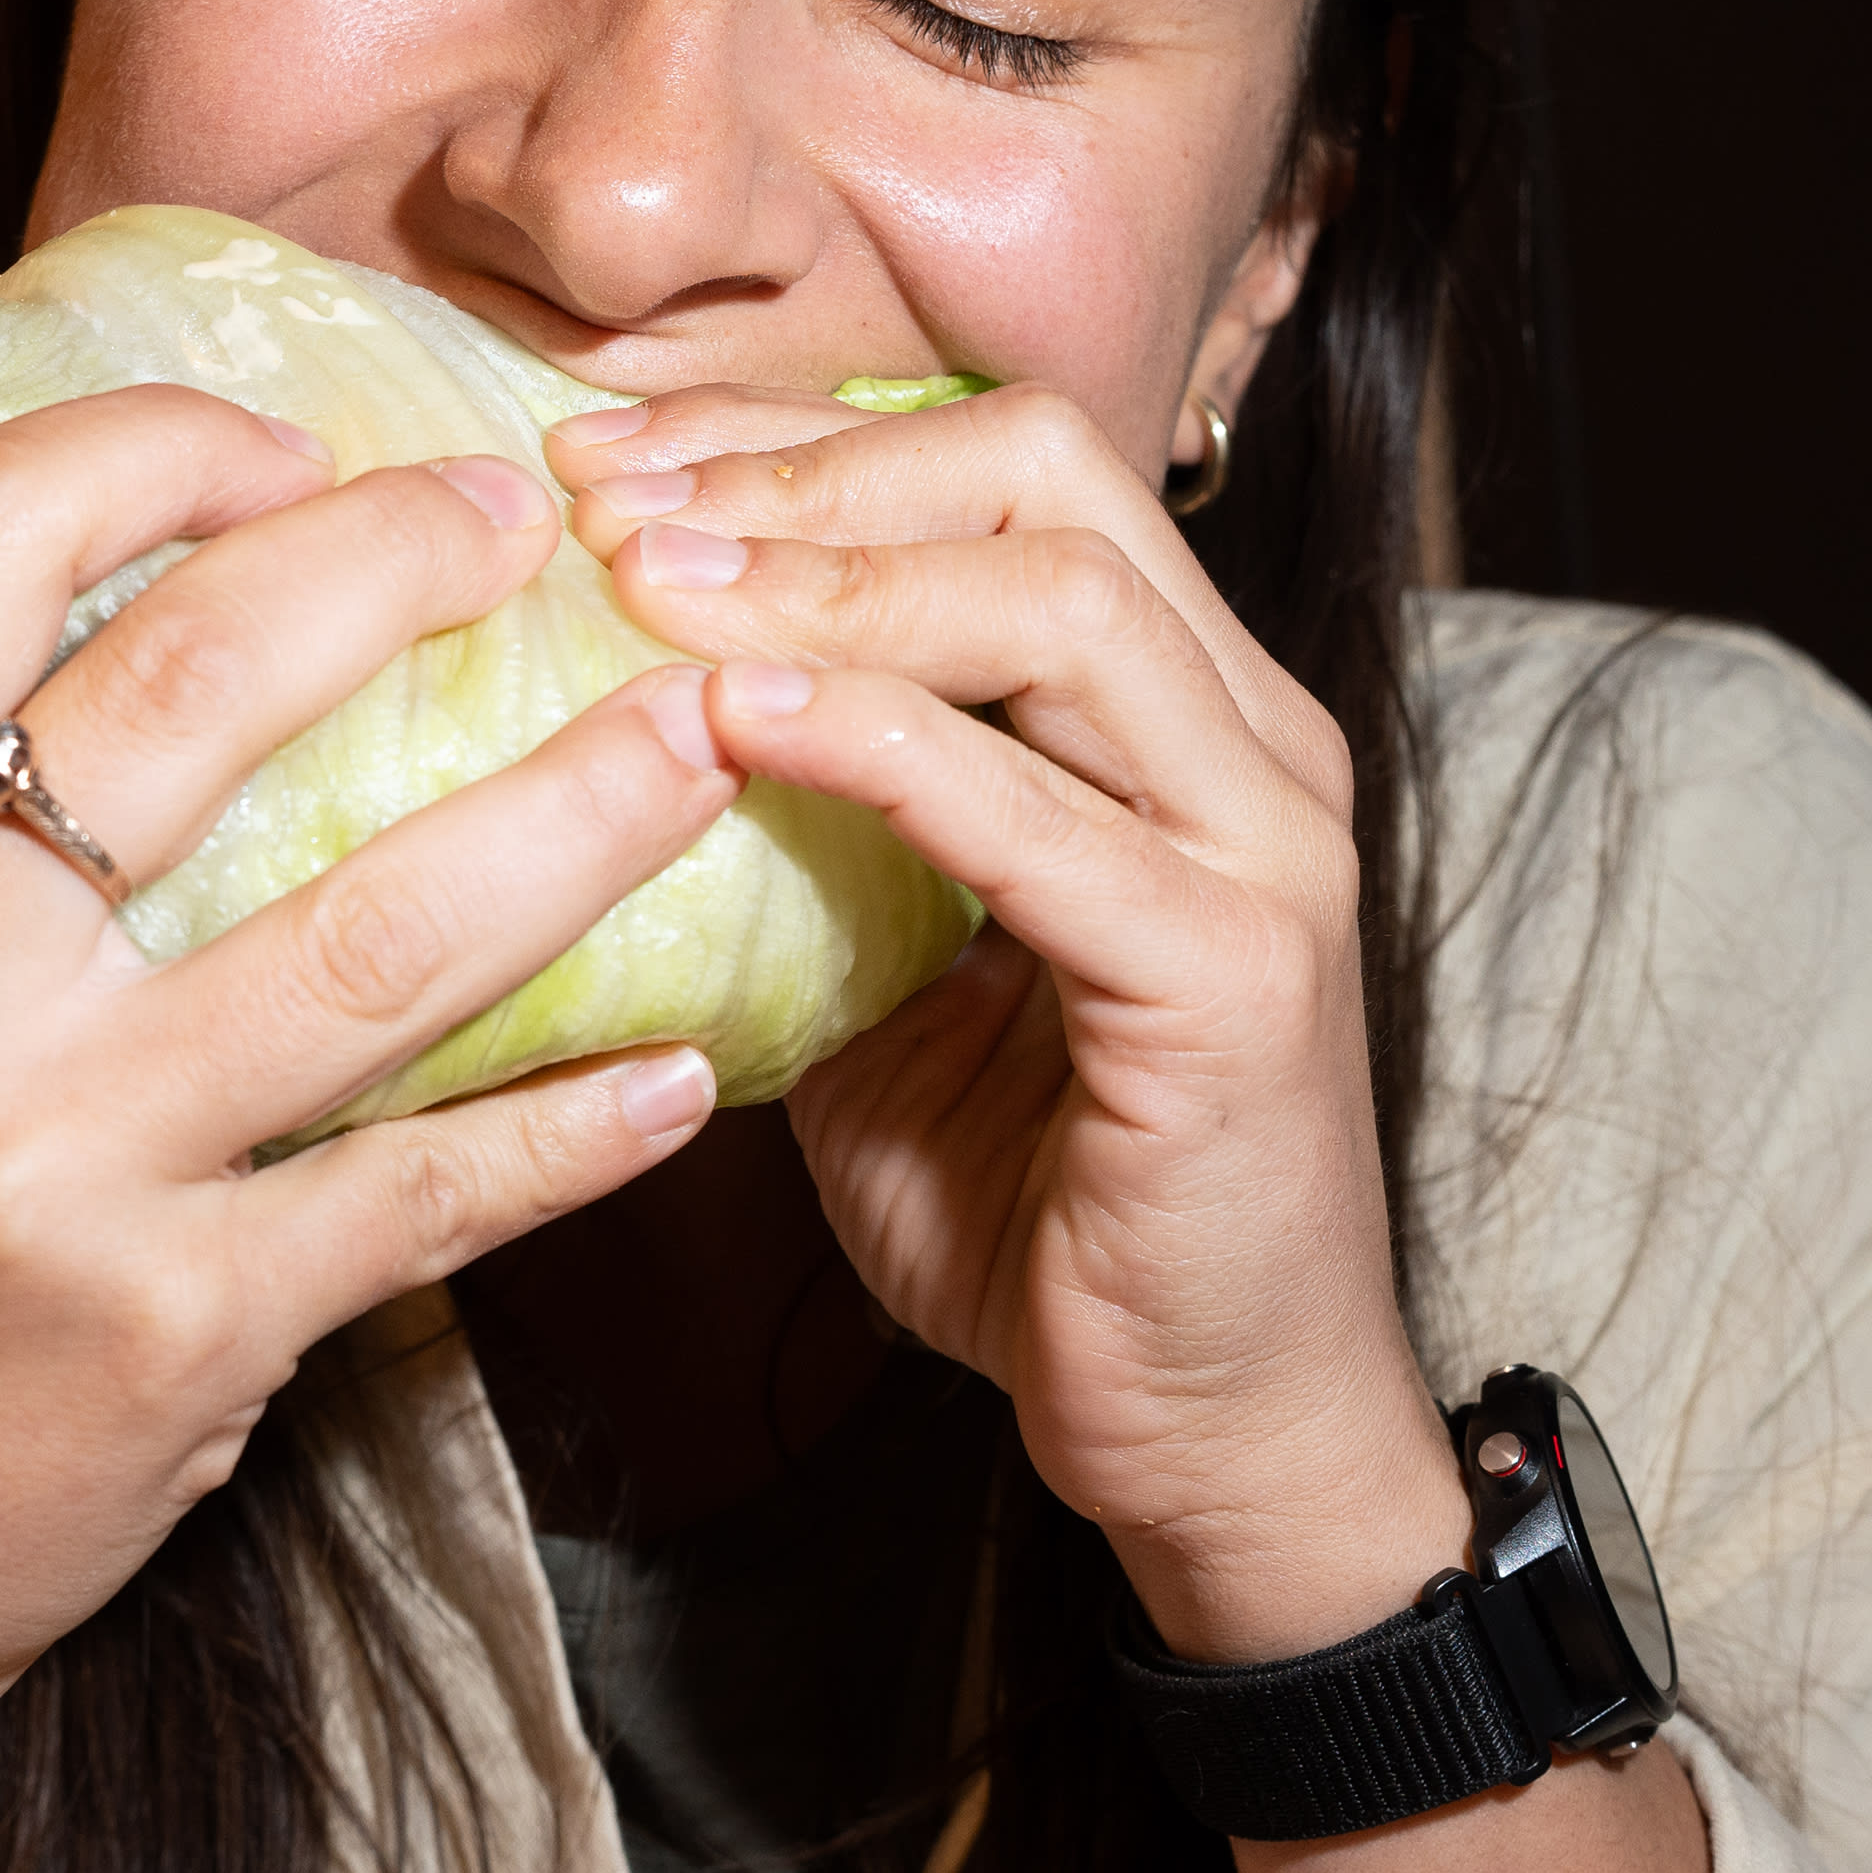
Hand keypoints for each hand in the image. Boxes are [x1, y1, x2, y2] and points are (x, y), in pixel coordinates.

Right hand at [0, 385, 745, 1810]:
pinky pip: (426, 1189)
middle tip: (525, 519)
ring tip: (699, 735)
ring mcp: (44, 1165)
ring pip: (377, 930)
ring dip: (578, 814)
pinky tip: (680, 1072)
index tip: (287, 445)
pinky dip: (577, 1126)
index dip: (155, 445)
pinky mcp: (168, 1331)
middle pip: (202, 677)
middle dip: (401, 557)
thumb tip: (92, 598)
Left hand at [552, 385, 1467, 1660]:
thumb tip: (620, 739)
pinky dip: (875, 742)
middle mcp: (1251, 746)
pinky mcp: (1234, 980)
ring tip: (648, 585)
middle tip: (607, 493)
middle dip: (803, 463)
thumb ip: (815, 851)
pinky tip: (733, 720)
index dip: (800, 436)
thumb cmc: (1053, 1218)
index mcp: (1186, 715)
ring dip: (826, 575)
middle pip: (1044, 477)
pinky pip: (1037, 813)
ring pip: (1059, 600)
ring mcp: (1264, 853)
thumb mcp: (896, 988)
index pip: (1008, 472)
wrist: (1214, 1435)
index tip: (612, 457)